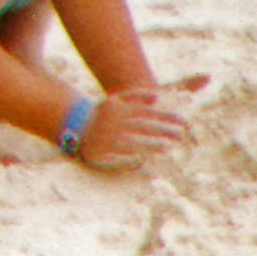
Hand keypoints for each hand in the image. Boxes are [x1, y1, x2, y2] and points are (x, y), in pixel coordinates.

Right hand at [76, 83, 195, 171]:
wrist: (72, 123)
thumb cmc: (102, 112)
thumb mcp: (116, 98)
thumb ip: (137, 95)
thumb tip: (157, 95)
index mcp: (121, 109)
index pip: (149, 113)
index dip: (166, 117)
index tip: (183, 122)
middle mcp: (115, 123)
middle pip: (143, 127)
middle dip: (163, 132)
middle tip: (181, 137)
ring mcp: (107, 137)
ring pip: (131, 141)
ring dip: (149, 145)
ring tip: (168, 148)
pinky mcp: (98, 150)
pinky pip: (114, 155)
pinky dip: (126, 158)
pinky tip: (140, 160)